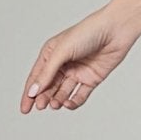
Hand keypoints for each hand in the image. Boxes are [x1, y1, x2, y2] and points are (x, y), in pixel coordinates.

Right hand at [20, 7, 138, 113]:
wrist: (116, 30)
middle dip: (43, 98)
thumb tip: (33, 92)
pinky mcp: (92, 79)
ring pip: (63, 92)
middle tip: (41, 107)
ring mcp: (78, 72)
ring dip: (57, 100)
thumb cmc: (87, 33)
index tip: (24, 109)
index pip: (36, 77)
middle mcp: (63, 64)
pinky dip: (73, 102)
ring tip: (55, 104)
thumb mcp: (62, 51)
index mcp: (51, 53)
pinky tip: (68, 104)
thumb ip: (47, 73)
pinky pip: (80, 95)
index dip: (29, 94)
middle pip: (49, 87)